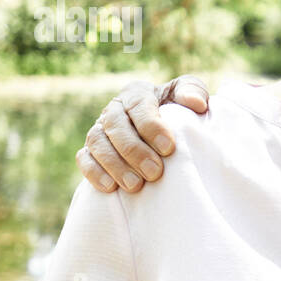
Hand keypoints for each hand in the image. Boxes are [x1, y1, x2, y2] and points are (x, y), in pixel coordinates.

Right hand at [76, 75, 210, 191]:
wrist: (167, 135)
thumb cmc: (182, 113)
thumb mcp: (191, 96)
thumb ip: (194, 92)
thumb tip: (195, 103)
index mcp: (137, 93)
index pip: (139, 105)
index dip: (151, 126)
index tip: (169, 148)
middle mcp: (115, 109)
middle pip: (116, 125)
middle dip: (134, 150)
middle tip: (154, 172)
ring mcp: (100, 129)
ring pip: (97, 142)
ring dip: (115, 164)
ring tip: (135, 185)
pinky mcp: (90, 150)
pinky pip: (84, 158)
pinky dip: (94, 172)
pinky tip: (110, 188)